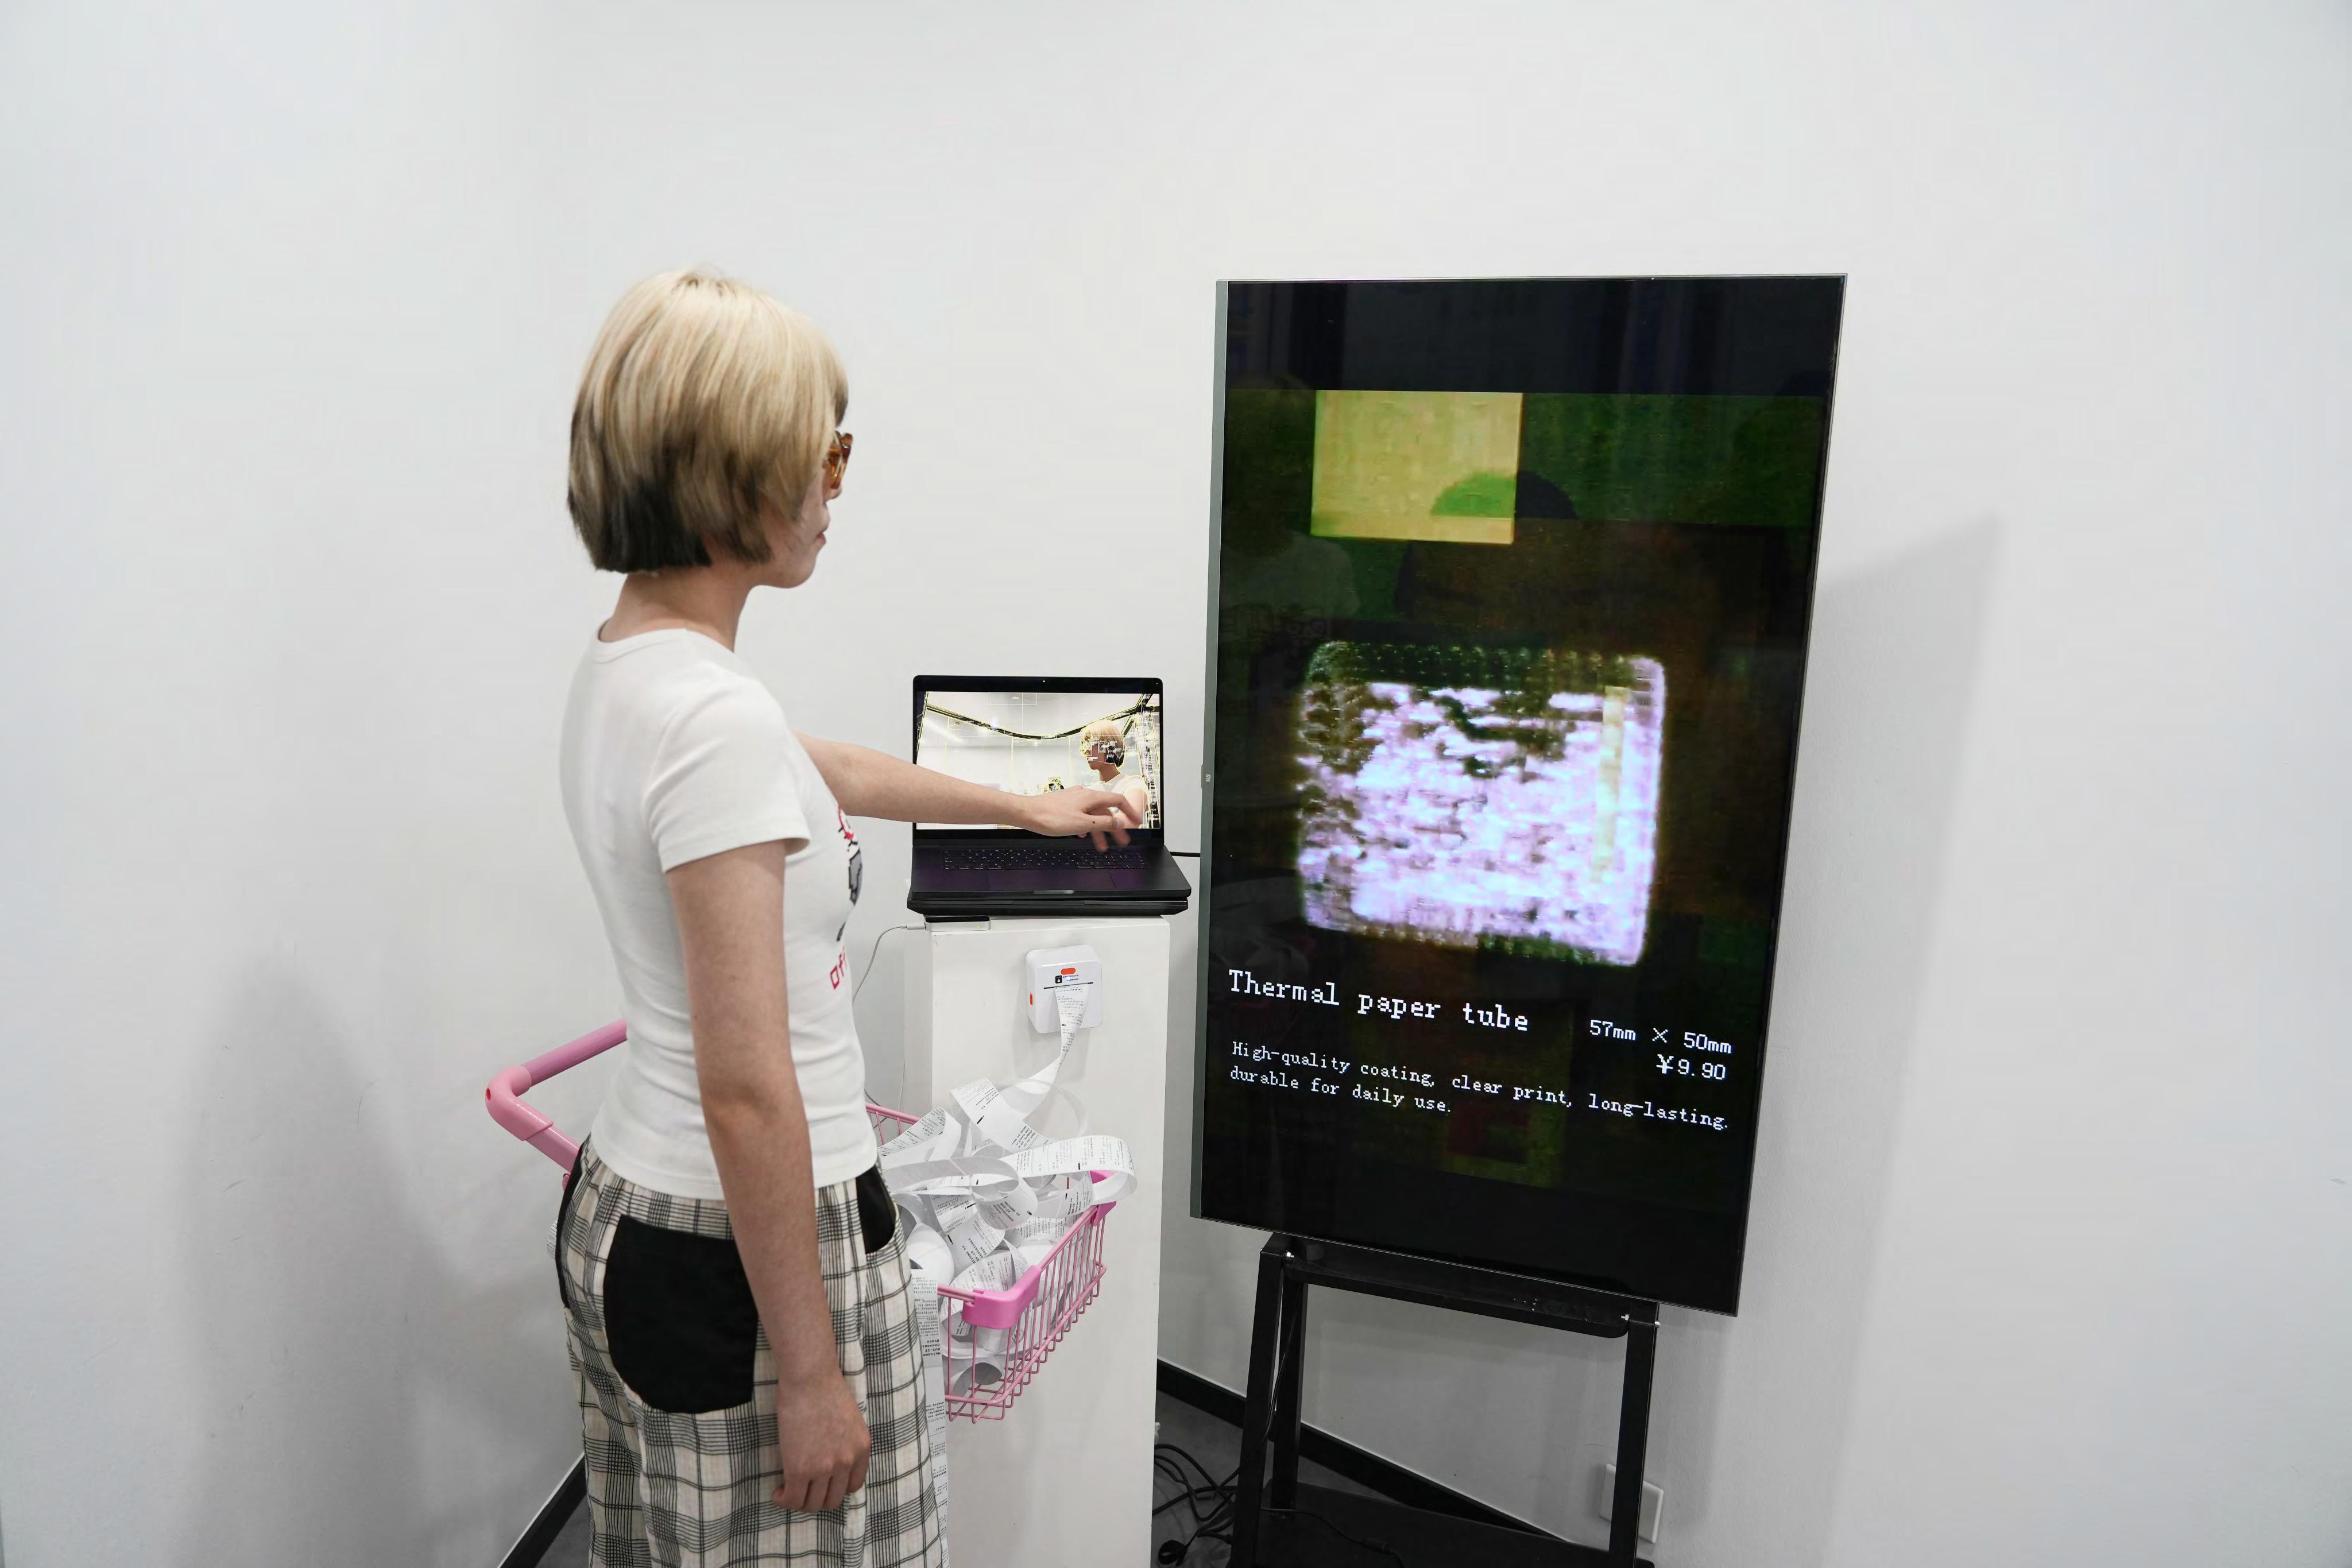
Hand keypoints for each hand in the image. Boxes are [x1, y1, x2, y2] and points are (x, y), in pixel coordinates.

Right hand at [772, 1370, 870, 1512]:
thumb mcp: (849, 1419)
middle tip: (802, 1489)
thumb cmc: (824, 1388)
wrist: (809, 1376)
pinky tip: (778, 1492)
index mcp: (862, 1448)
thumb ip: (845, 1442)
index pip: (853, 1486)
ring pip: (813, 1504)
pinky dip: (784, 1500)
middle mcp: (847, 1462)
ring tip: (788, 1491)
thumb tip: (829, 1457)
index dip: (835, 1488)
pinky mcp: (800, 1469)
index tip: (821, 1483)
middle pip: (833, 1500)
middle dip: (817, 1498)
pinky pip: (792, 1499)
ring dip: (799, 1501)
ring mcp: (824, 1468)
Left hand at [1022, 787, 1135, 848]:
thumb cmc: (1051, 818)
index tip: (1136, 822)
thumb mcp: (1083, 824)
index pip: (1118, 801)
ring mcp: (1074, 799)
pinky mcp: (1065, 804)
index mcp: (1091, 797)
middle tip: (1122, 842)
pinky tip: (1083, 835)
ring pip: (1093, 815)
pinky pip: (1082, 815)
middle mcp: (1084, 795)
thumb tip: (1120, 822)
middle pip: (1106, 811)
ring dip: (1099, 830)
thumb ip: (1104, 824)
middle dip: (1114, 828)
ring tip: (1101, 846)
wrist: (1027, 813)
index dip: (1130, 812)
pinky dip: (1087, 826)